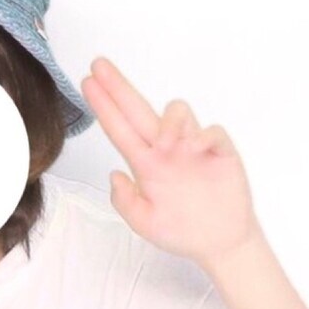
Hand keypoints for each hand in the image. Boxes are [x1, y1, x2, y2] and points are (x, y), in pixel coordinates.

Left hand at [80, 57, 259, 270]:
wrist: (220, 244)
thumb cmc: (183, 232)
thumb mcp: (145, 223)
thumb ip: (125, 202)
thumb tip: (113, 174)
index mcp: (147, 165)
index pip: (120, 130)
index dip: (104, 107)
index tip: (87, 83)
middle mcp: (167, 150)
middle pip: (139, 110)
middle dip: (119, 87)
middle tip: (98, 65)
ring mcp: (193, 148)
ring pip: (178, 112)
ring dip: (168, 119)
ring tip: (164, 143)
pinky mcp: (220, 152)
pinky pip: (212, 131)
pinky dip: (203, 134)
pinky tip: (194, 147)